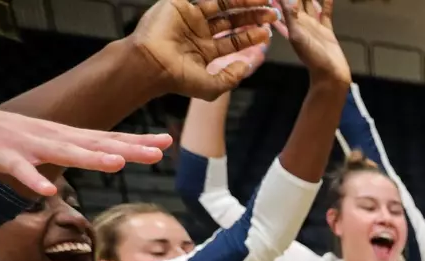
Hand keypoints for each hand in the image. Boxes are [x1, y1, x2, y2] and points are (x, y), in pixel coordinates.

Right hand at [0, 94, 170, 195]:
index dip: (135, 142)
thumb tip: (97, 162)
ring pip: (63, 152)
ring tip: (117, 163)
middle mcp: (49, 136)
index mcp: (61, 137)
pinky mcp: (0, 154)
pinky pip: (19, 169)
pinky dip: (34, 178)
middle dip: (127, 147)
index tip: (165, 144)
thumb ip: (67, 153)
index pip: (106, 138)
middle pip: (94, 143)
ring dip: (90, 158)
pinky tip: (49, 188)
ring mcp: (25, 144)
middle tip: (158, 151)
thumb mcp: (41, 145)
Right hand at [128, 0, 276, 100]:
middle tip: (272, 13)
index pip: (235, 40)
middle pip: (232, 21)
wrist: (152, 63)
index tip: (268, 33)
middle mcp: (200, 33)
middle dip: (252, 16)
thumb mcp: (212, 87)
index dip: (252, 36)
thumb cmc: (178, 78)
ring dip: (243, 2)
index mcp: (206, 50)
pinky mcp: (180, 5)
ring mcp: (191, 18)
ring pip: (222, 5)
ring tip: (263, 0)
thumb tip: (245, 67)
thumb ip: (231, 78)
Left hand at [281, 0, 350, 86]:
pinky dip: (326, 4)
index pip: (284, 3)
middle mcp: (301, 23)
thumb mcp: (297, 35)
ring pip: (310, 5)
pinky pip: (325, 14)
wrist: (330, 74)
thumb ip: (291, 16)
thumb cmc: (312, 57)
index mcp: (291, 24)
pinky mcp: (326, 31)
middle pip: (296, 2)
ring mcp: (314, 26)